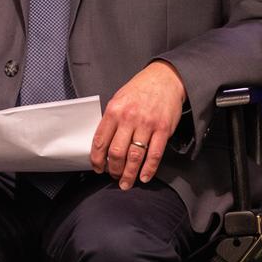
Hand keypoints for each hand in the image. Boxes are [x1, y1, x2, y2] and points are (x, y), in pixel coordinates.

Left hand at [91, 60, 185, 189]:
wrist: (165, 78)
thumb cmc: (140, 89)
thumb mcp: (119, 99)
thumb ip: (111, 120)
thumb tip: (104, 145)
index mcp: (114, 110)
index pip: (100, 141)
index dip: (97, 159)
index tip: (98, 168)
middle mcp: (129, 118)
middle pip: (117, 153)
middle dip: (113, 169)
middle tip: (113, 176)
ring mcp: (147, 124)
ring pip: (135, 157)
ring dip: (129, 174)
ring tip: (126, 182)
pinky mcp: (163, 130)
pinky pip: (154, 155)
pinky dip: (148, 169)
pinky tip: (143, 177)